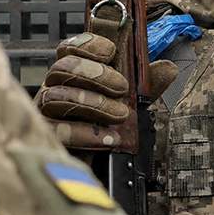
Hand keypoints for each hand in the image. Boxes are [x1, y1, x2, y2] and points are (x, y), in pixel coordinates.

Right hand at [35, 11, 177, 151]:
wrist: (100, 169)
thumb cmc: (109, 130)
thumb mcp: (132, 105)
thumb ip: (146, 85)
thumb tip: (167, 68)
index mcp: (72, 77)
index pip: (69, 49)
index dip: (87, 45)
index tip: (111, 52)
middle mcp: (55, 90)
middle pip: (62, 68)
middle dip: (95, 75)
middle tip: (122, 87)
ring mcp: (46, 114)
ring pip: (56, 96)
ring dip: (93, 103)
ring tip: (121, 115)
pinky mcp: (47, 139)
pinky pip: (56, 130)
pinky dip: (84, 133)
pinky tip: (108, 138)